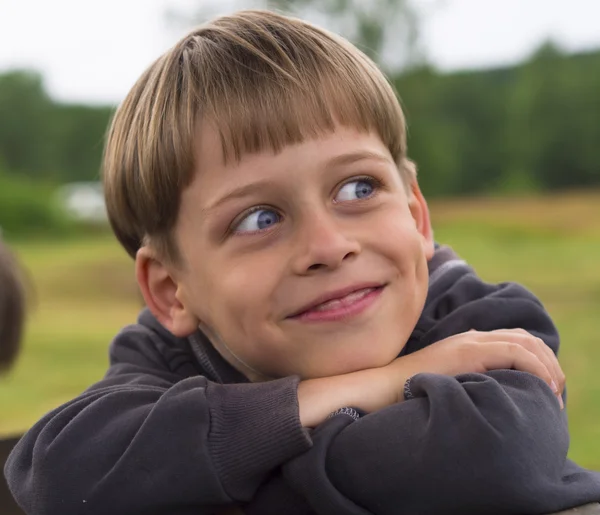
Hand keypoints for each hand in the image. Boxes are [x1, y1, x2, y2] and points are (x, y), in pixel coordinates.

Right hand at [390, 328, 564, 407]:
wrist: (387, 386)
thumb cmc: (414, 390)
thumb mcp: (448, 381)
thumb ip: (469, 377)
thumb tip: (491, 392)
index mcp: (468, 342)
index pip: (515, 339)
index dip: (538, 358)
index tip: (547, 386)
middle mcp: (472, 337)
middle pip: (525, 338)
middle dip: (548, 362)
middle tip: (556, 389)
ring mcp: (469, 342)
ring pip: (525, 342)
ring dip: (546, 365)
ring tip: (553, 390)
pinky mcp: (468, 352)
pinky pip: (514, 352)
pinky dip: (535, 367)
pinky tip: (540, 386)